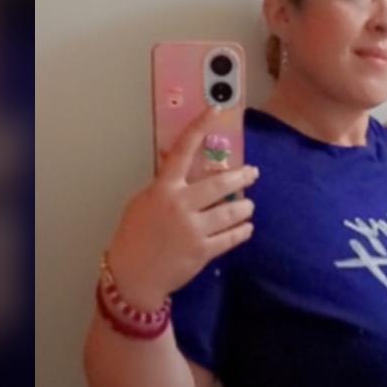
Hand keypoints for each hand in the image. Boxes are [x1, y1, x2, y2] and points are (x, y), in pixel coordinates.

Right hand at [104, 106, 259, 307]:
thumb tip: (180, 166)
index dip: (199, 128)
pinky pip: (232, 237)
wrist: (133, 276)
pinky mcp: (203, 251)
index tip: (215, 111)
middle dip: (241, 177)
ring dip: (246, 207)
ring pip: (231, 212)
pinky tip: (246, 228)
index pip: (183, 151)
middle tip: (253, 173)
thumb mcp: (142, 202)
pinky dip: (243, 231)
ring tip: (249, 205)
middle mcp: (180, 205)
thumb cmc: (133, 237)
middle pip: (220, 184)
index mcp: (163, 189)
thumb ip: (163, 185)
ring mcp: (193, 229)